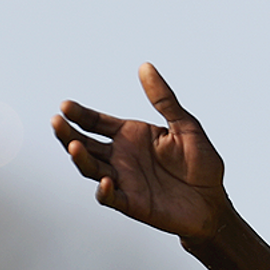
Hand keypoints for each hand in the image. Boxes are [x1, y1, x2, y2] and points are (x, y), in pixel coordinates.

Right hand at [52, 63, 229, 239]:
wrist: (213, 201)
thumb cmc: (201, 163)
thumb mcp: (186, 126)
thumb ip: (164, 99)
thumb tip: (146, 67)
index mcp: (131, 136)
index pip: (97, 122)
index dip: (80, 114)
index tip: (65, 105)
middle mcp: (121, 157)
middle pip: (85, 144)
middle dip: (68, 133)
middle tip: (57, 121)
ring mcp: (124, 180)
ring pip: (92, 168)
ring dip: (81, 158)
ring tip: (74, 146)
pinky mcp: (132, 203)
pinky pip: (111, 198)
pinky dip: (105, 191)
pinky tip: (106, 181)